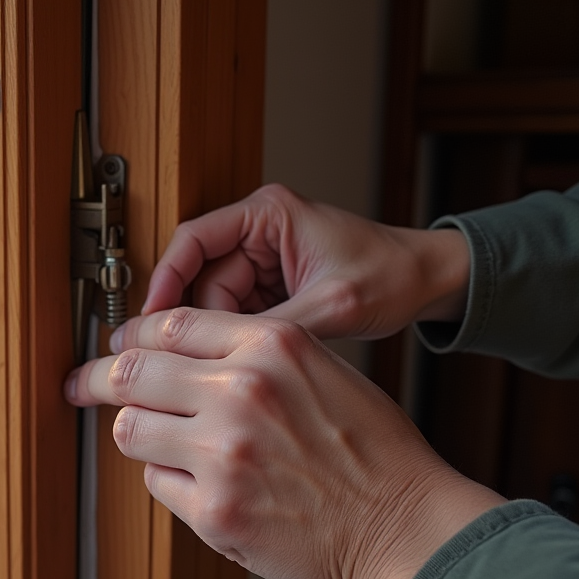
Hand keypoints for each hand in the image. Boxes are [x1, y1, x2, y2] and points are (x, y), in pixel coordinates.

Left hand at [64, 307, 502, 578]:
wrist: (405, 525)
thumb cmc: (372, 452)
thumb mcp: (323, 370)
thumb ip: (252, 355)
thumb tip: (179, 355)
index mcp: (271, 345)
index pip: (170, 324)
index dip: (131, 336)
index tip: (114, 346)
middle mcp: (241, 390)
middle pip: (132, 371)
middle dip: (98, 378)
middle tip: (81, 385)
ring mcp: (223, 452)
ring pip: (132, 429)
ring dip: (138, 432)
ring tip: (158, 441)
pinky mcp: (215, 510)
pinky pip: (157, 483)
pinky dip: (169, 481)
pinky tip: (202, 483)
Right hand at [143, 184, 470, 340]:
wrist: (427, 282)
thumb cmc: (392, 274)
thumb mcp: (332, 305)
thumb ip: (274, 327)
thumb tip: (225, 354)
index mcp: (268, 215)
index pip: (193, 240)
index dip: (166, 279)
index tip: (151, 316)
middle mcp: (259, 233)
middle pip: (201, 279)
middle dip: (199, 319)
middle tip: (192, 358)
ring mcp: (264, 261)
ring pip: (216, 303)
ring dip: (222, 333)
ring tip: (233, 363)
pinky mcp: (271, 287)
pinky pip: (237, 315)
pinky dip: (239, 338)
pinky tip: (247, 360)